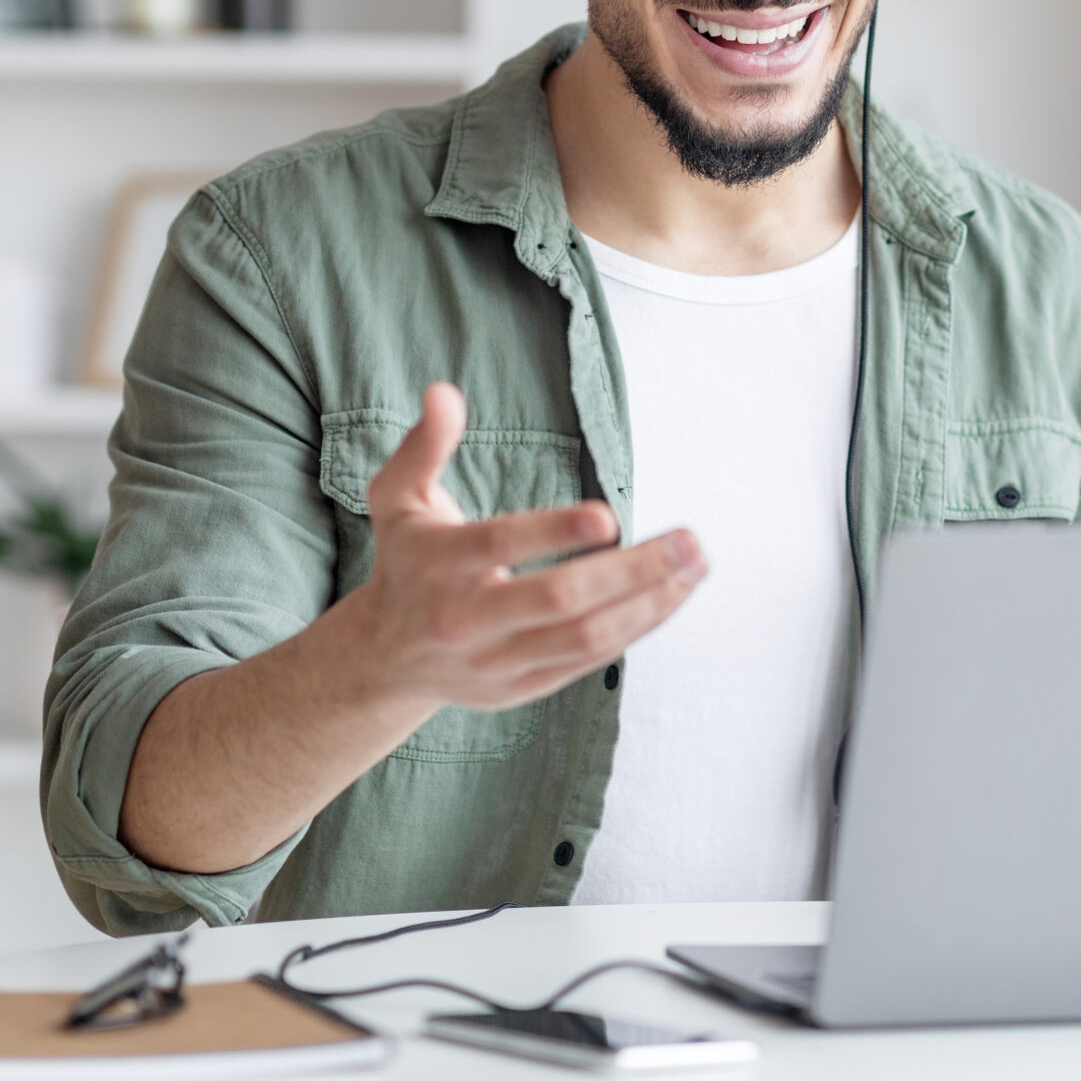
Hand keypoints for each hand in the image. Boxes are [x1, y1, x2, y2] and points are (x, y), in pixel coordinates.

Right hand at [345, 382, 706, 712]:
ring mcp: (497, 661)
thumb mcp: (396, 499)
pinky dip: (636, 629)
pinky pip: (590, 661)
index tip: (609, 516)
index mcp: (439, 564)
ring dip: (650, 604)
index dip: (555, 532)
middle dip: (633, 571)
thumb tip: (443, 392)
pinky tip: (671, 596)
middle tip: (688, 541)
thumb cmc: (407, 561)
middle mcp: (467, 619)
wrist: (385, 659)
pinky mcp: (523, 688)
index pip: (502, 546)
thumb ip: (422, 446)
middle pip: (559, 600)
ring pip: (585, 639)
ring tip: (695, 567)